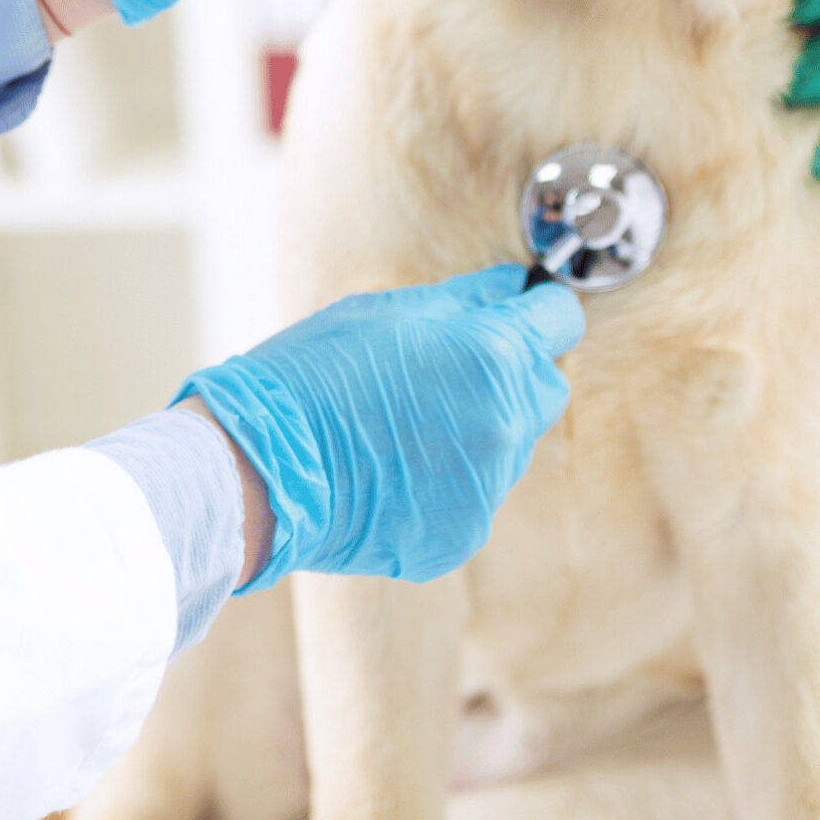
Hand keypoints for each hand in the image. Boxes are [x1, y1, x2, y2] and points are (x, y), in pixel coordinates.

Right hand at [174, 265, 582, 588]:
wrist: (259, 469)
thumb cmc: (312, 376)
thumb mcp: (387, 312)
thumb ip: (466, 298)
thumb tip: (513, 285)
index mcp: (492, 358)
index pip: (560, 321)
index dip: (540, 309)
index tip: (523, 308)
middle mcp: (504, 426)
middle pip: (545, 388)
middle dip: (513, 371)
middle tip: (450, 366)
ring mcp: (487, 488)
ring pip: (510, 444)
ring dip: (479, 427)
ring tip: (406, 421)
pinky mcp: (462, 535)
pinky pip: (477, 493)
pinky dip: (450, 478)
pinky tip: (396, 465)